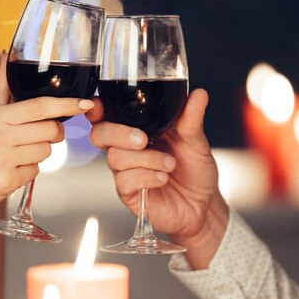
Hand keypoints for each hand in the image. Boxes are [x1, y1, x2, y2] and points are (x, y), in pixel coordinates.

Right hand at [0, 51, 93, 218]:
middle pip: (50, 130)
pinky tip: (12, 168)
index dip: (66, 104)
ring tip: (18, 153)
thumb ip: (2, 86)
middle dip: (53, 133)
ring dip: (39, 152)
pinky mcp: (6, 181)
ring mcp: (1, 160)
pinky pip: (36, 171)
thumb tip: (8, 54)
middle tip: (41, 134)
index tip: (84, 103)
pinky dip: (29, 170)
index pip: (39, 106)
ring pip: (46, 151)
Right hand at [87, 89, 228, 267]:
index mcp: (137, 128)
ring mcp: (125, 171)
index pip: (106, 116)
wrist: (203, 204)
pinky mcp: (129, 193)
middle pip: (100, 134)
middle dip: (118, 133)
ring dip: (146, 159)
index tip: (98, 105)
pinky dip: (146, 176)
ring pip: (115, 157)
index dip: (96, 109)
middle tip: (143, 140)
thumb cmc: (194, 170)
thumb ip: (192, 118)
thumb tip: (199, 94)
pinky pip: (124, 181)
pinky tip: (162, 178)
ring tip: (170, 164)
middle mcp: (126, 148)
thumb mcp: (196, 141)